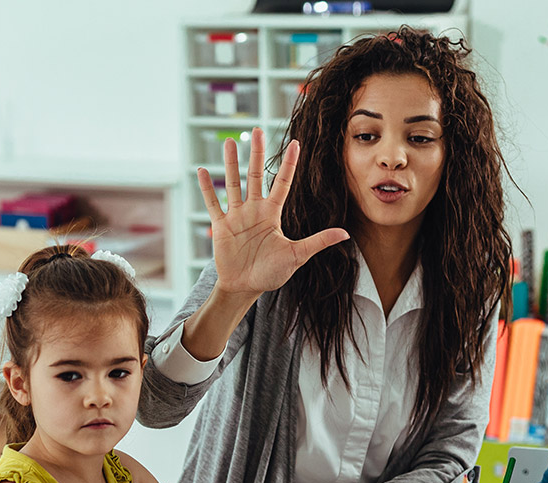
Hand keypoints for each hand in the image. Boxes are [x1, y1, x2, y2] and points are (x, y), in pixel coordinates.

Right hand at [195, 127, 349, 299]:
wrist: (245, 288)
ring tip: (229, 142)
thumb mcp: (297, 256)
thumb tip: (346, 234)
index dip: (288, 164)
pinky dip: (207, 188)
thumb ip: (318, 241)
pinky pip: (213, 203)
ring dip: (230, 163)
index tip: (295, 143)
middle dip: (255, 153)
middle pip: (254, 176)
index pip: (282, 183)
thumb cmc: (271, 273)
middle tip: (256, 130)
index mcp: (272, 214)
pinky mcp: (221, 226)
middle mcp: (254, 210)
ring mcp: (236, 216)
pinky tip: (202, 171)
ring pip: (233, 183)